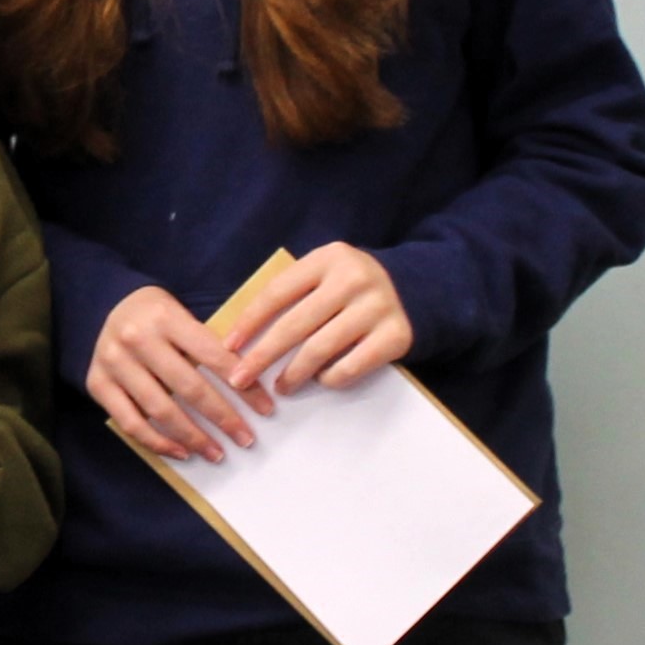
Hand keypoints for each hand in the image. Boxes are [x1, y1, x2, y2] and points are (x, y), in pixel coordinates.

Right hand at [91, 285, 270, 463]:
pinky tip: (181, 452)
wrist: (101, 303)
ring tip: (216, 452)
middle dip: (223, 417)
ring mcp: (114, 363)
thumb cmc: (154, 314)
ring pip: (160, 410)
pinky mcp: (97, 383)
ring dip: (193, 437)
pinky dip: (158, 442)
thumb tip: (248, 384)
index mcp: (165, 316)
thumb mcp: (181, 314)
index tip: (265, 409)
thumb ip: (207, 343)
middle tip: (245, 438)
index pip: (213, 357)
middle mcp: (137, 339)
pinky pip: (131, 423)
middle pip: (188, 387)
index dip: (243, 386)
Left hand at [226, 245, 412, 397]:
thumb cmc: (350, 287)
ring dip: (293, 373)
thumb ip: (292, 292)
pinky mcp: (396, 336)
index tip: (230, 347)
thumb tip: (243, 335)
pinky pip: (351, 366)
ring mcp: (377, 307)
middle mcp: (354, 279)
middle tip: (240, 379)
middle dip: (261, 356)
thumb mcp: (324, 273)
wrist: (414, 289)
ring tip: (280, 387)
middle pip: (294, 325)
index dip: (249, 322)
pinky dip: (329, 378)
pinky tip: (319, 381)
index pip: (277, 293)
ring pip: (320, 349)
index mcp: (328, 258)